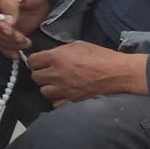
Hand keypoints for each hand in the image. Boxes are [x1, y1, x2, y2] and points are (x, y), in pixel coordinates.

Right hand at [0, 0, 51, 59]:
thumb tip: (7, 22)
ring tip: (26, 43)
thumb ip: (11, 4)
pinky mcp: (9, 34)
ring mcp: (0, 25)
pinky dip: (10, 51)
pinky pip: (4, 45)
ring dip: (11, 45)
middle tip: (22, 38)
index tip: (11, 30)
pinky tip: (17, 54)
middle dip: (7, 37)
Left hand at [27, 42, 146, 107]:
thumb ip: (60, 51)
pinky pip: (55, 103)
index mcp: (56, 58)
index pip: (32, 61)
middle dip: (41, 73)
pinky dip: (57, 99)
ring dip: (48, 87)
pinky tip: (64, 93)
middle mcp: (56, 74)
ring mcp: (63, 89)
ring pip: (44, 91)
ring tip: (57, 83)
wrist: (117, 73)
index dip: (35, 61)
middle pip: (35, 77)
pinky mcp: (72, 100)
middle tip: (49, 72)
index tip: (40, 61)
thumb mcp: (77, 45)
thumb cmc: (100, 56)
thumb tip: (50, 55)